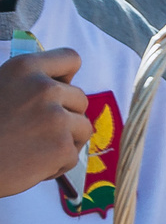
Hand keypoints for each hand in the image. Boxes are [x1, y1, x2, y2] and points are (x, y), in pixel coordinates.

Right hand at [0, 48, 90, 199]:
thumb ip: (28, 82)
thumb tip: (62, 83)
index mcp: (24, 67)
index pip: (70, 59)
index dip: (66, 76)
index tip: (57, 90)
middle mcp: (43, 88)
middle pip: (80, 99)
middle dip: (65, 114)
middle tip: (35, 128)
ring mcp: (55, 118)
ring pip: (83, 128)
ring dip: (65, 139)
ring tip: (33, 146)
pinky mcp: (62, 147)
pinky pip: (73, 155)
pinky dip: (57, 164)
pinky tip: (30, 163)